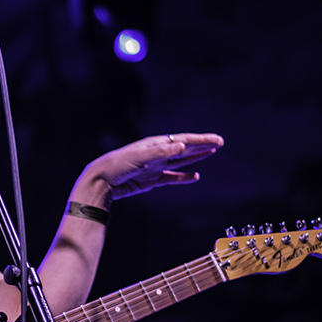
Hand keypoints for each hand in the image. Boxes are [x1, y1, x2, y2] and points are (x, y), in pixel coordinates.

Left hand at [83, 133, 223, 203]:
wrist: (102, 181)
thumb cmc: (118, 165)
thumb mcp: (139, 157)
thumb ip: (161, 152)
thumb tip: (181, 145)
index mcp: (155, 144)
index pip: (182, 140)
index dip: (200, 140)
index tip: (216, 140)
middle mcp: (157, 154)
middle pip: (184, 148)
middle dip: (202, 145)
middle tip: (220, 142)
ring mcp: (156, 167)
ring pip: (181, 161)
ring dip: (196, 157)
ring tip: (211, 152)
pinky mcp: (152, 180)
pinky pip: (172, 178)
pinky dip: (184, 178)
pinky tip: (195, 177)